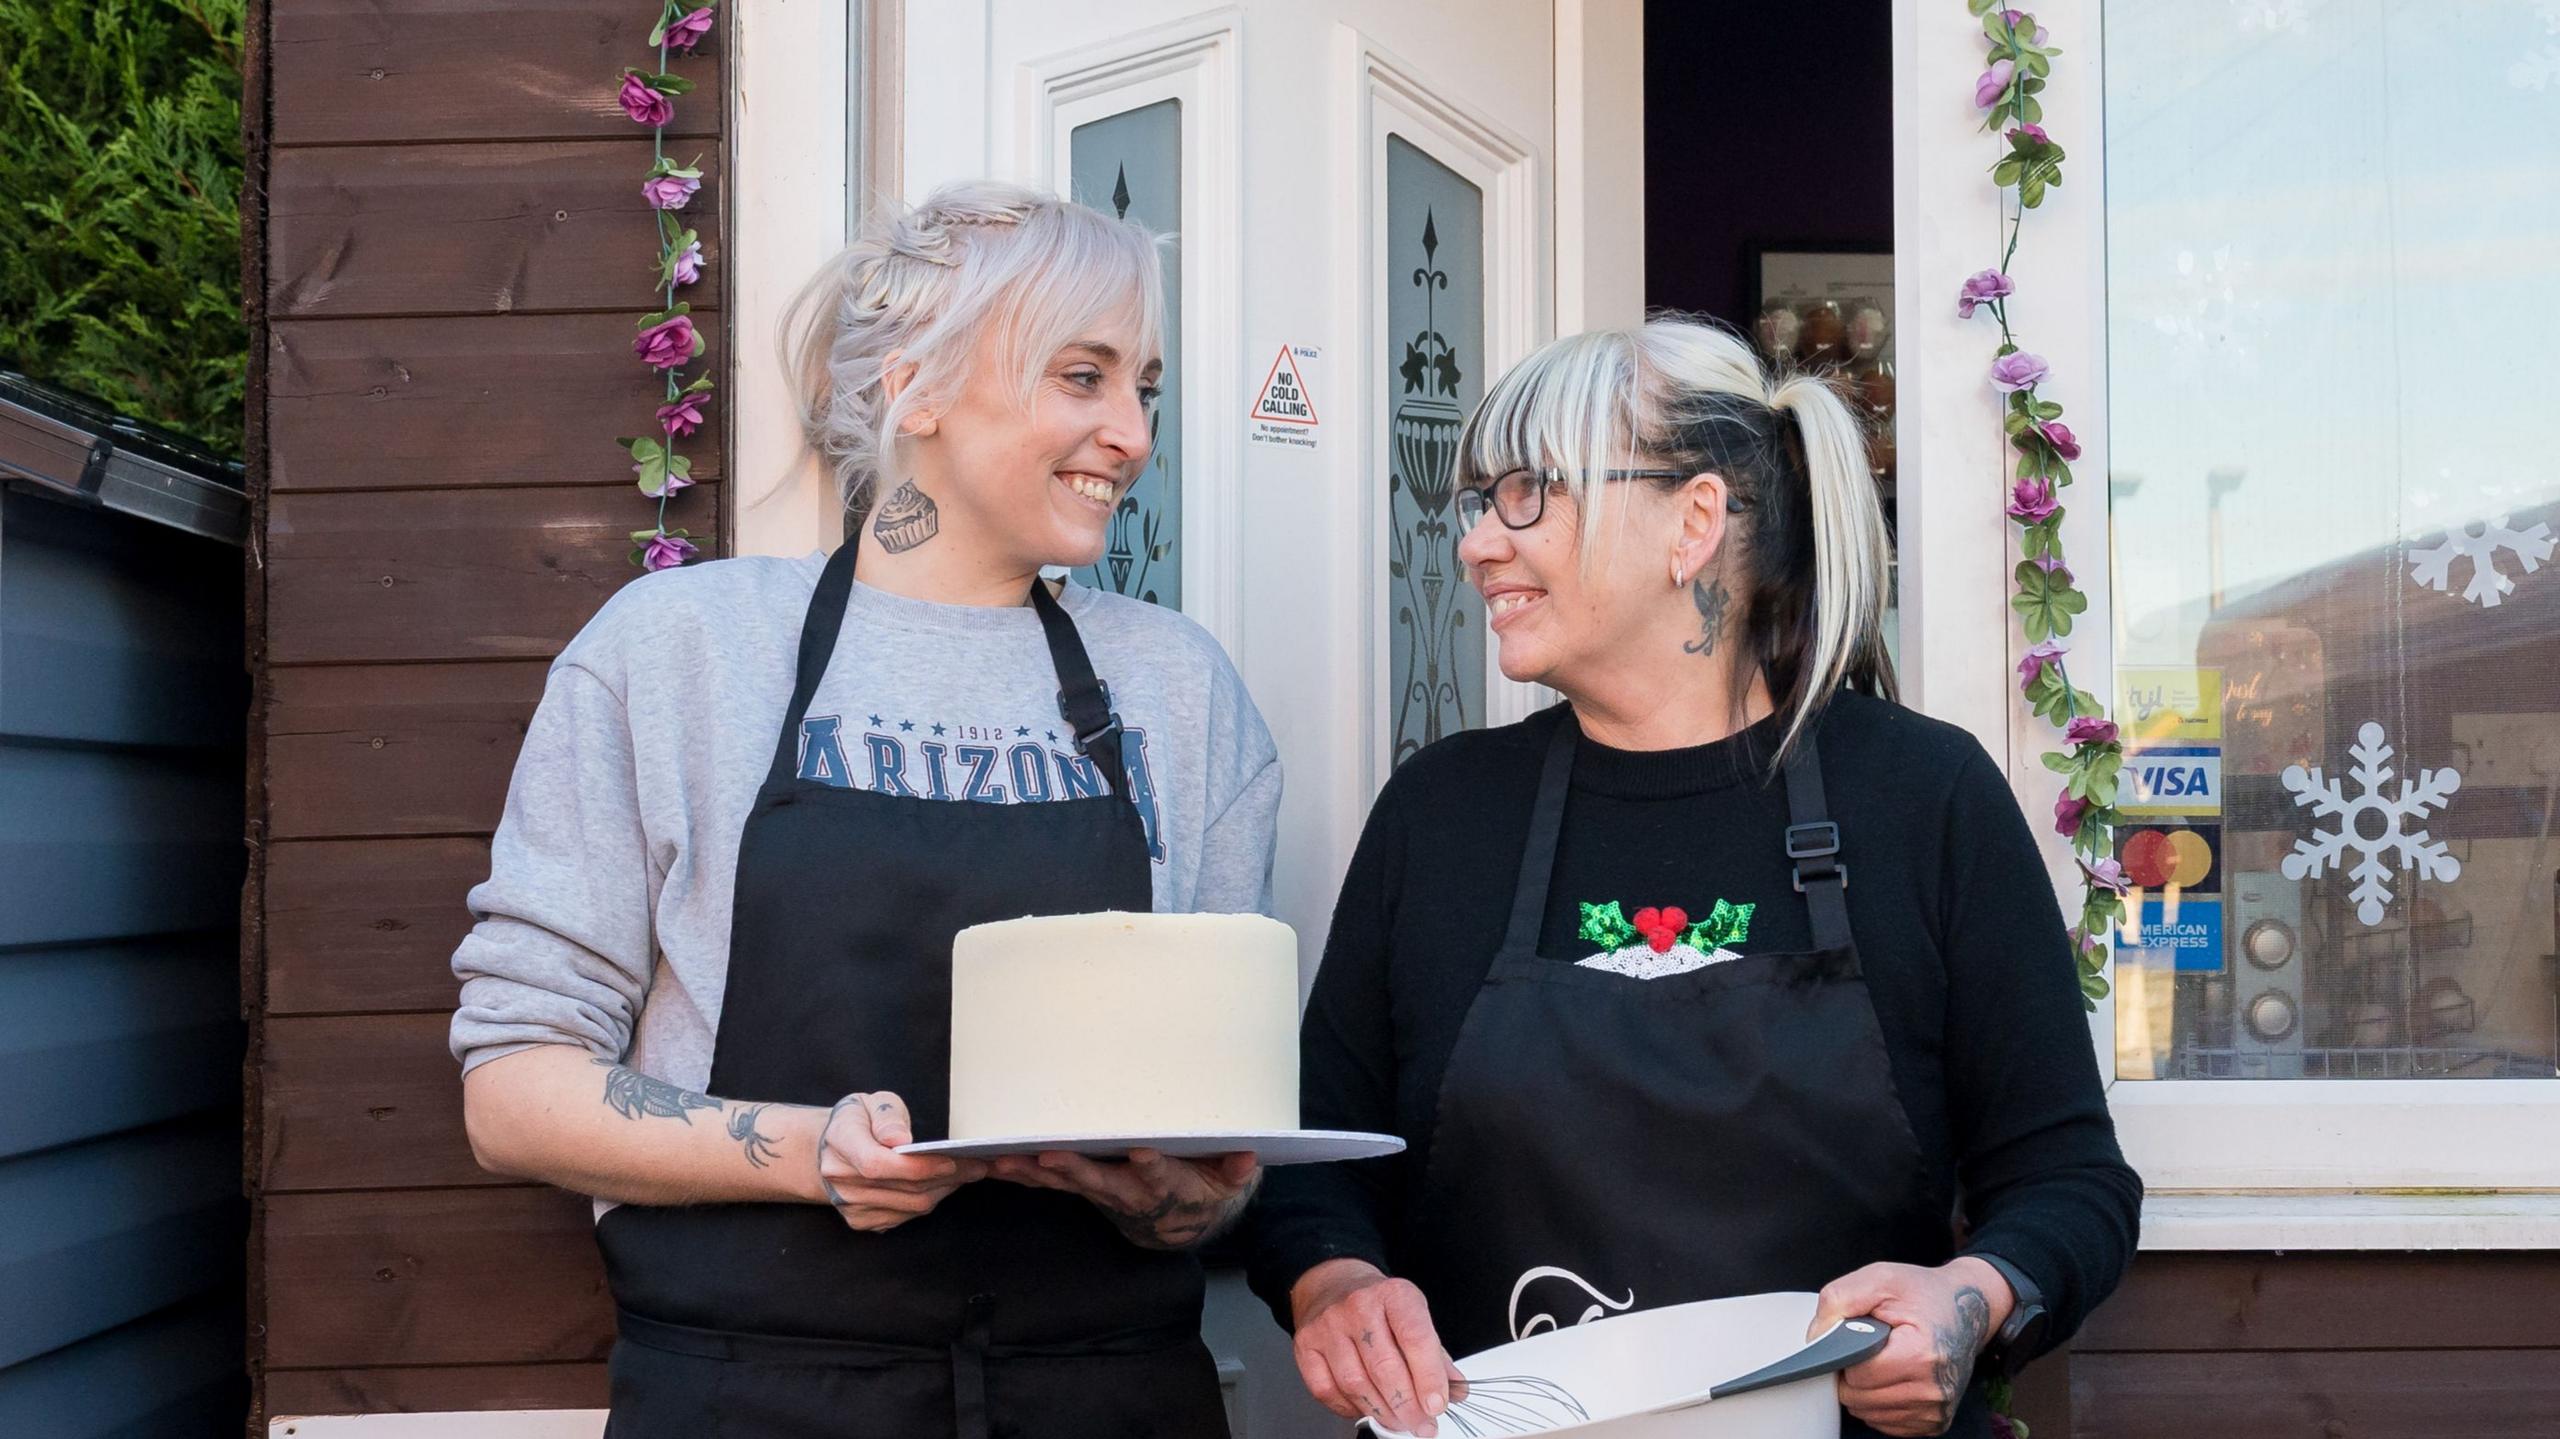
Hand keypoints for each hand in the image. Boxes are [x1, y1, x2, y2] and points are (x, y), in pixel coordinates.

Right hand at [814, 1091, 985, 1231]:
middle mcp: (841, 1181)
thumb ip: (886, 1116)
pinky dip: (932, 1199)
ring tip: (971, 1172)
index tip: (951, 1161)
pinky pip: (907, 1215)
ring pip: (911, 1206)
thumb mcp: (871, 1103)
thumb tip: (899, 1139)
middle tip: (981, 1164)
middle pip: (903, 1188)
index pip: (878, 1164)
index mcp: (841, 1144)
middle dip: (948, 1177)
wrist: (831, 1151)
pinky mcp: (863, 1221)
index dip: (917, 1167)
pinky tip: (946, 1184)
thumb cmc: (858, 1121)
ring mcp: (851, 1206)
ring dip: (945, 1190)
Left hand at [987, 1147, 1258, 1249]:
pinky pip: (1052, 1183)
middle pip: (1101, 1181)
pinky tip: (997, 1165)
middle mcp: (1128, 1192)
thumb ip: (1234, 1170)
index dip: (1150, 1166)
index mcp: (1165, 1185)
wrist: (1181, 1220)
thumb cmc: (1205, 1187)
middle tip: (1050, 1157)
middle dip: (1075, 1169)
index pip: (1159, 1175)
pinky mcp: (1085, 1188)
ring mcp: (1102, 1192)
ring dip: (1036, 1175)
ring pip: (1067, 1183)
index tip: (1140, 1153)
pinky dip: (1025, 1175)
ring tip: (1005, 1161)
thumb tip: (1246, 1156)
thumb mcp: (1227, 1182)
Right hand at [1287, 1258, 1463, 1437]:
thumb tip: (1455, 1390)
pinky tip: (1366, 1408)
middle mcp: (1358, 1306)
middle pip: (1384, 1366)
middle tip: (1422, 1424)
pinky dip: (1349, 1408)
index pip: (1415, 1338)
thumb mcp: (1414, 1315)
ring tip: (1398, 1421)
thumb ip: (1436, 1354)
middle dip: (1407, 1405)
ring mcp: (1328, 1325)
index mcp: (1394, 1294)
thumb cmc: (1378, 1304)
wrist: (1334, 1284)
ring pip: (1355, 1383)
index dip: (1429, 1377)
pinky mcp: (1305, 1344)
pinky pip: (1327, 1390)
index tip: (1437, 1404)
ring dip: (1381, 1411)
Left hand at [1809, 1258, 2015, 1436]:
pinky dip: (1879, 1402)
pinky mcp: (1934, 1423)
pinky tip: (1891, 1377)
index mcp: (1921, 1355)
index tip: (1855, 1338)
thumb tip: (1815, 1338)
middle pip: (1858, 1398)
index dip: (1845, 1354)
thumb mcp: (1879, 1278)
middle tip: (1867, 1346)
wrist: (1968, 1310)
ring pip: (1868, 1414)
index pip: (1856, 1374)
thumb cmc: (1922, 1293)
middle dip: (1851, 1372)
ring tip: (1881, 1359)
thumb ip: (1839, 1301)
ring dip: (1864, 1389)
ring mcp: (1935, 1411)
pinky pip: (1885, 1423)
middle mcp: (1933, 1390)